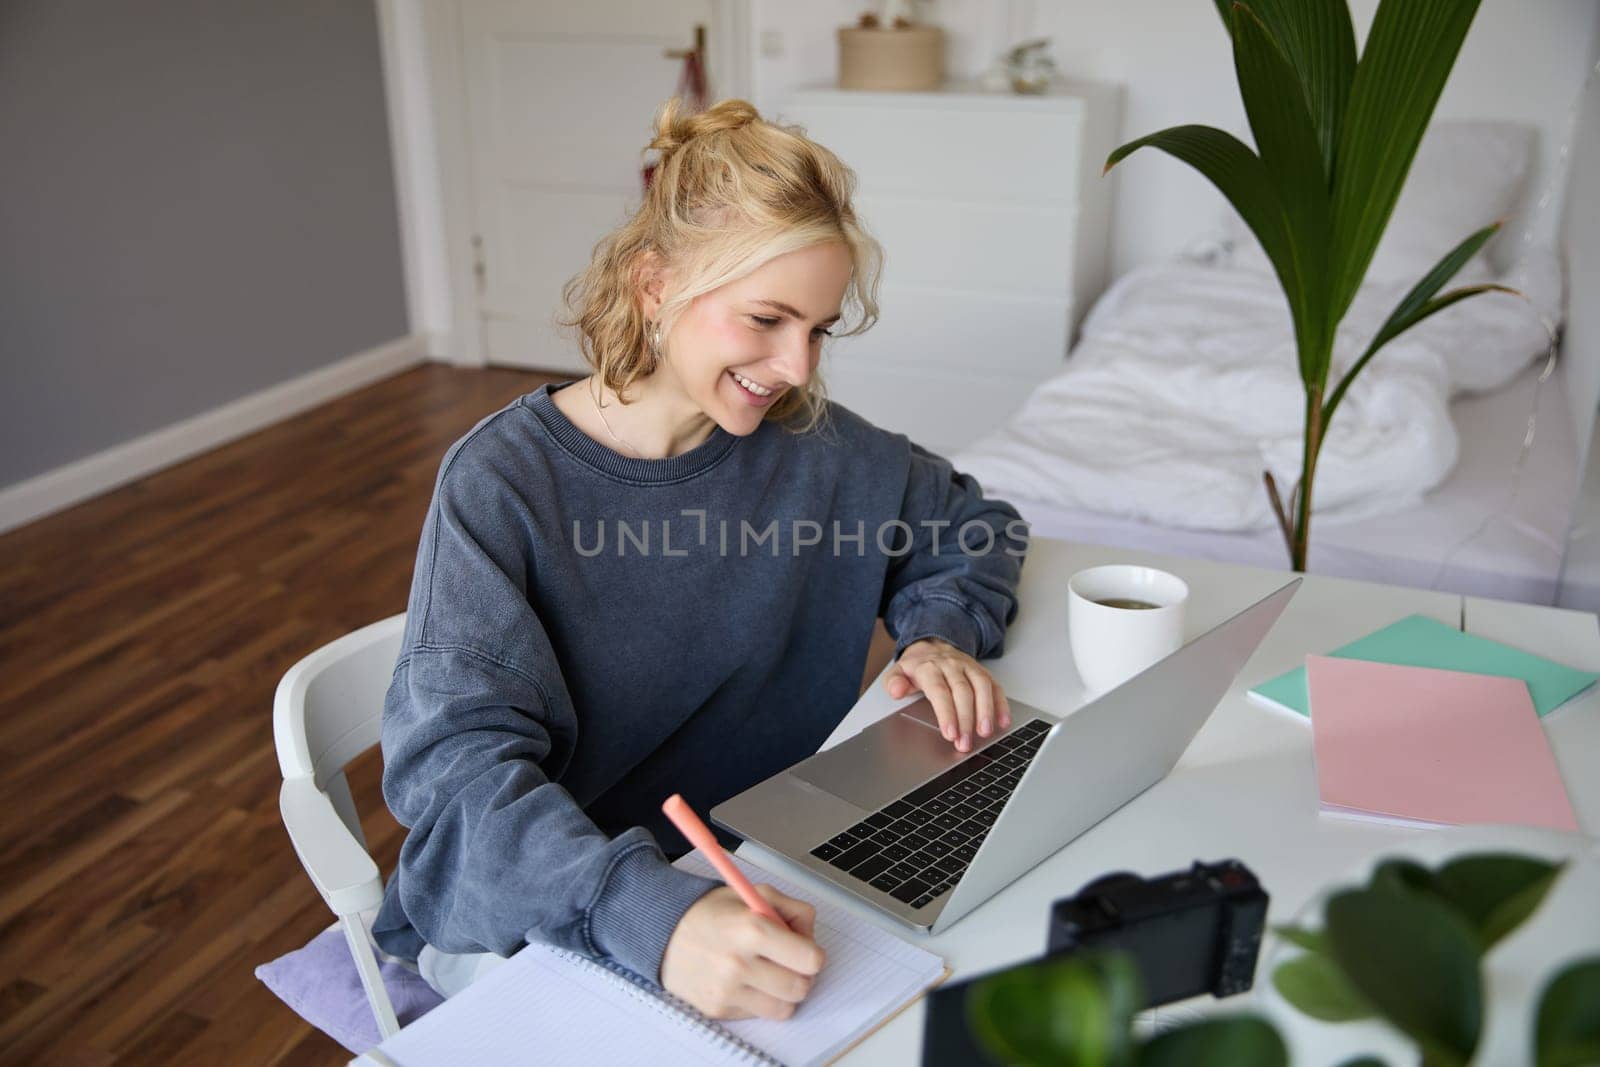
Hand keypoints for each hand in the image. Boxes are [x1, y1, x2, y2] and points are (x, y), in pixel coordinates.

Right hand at [660, 885, 825, 1020]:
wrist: (663, 932)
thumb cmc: (710, 912)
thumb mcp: (754, 894)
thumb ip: (792, 909)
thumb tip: (811, 936)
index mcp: (752, 929)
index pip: (810, 960)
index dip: (812, 954)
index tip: (805, 950)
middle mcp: (739, 964)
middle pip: (800, 988)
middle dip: (800, 975)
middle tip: (787, 962)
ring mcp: (727, 990)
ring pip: (783, 1008)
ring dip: (782, 992)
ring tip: (768, 972)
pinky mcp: (718, 1009)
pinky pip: (758, 1014)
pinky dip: (758, 999)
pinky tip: (745, 980)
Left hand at [883, 637, 1011, 751]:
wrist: (932, 646)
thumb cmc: (917, 667)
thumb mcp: (898, 672)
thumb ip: (894, 682)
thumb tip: (896, 691)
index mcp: (929, 667)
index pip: (939, 691)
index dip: (946, 713)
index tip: (950, 734)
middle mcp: (951, 666)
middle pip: (962, 692)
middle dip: (966, 720)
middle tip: (964, 743)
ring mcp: (969, 668)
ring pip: (982, 687)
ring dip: (986, 711)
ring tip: (985, 733)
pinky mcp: (983, 673)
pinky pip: (995, 686)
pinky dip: (1001, 704)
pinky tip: (1002, 722)